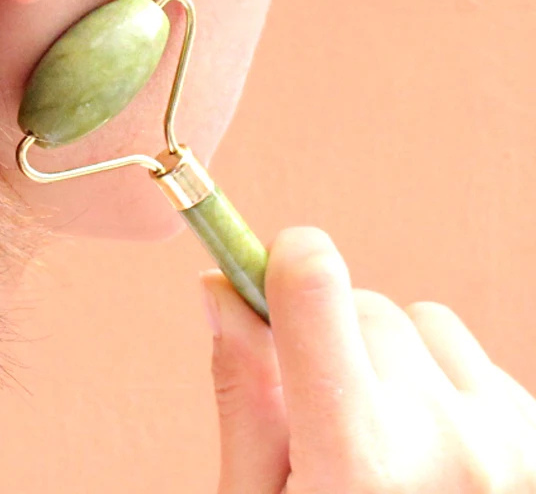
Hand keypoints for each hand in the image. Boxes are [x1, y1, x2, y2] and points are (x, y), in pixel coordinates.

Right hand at [199, 227, 535, 492]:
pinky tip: (431, 448)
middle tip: (321, 414)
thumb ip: (243, 394)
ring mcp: (512, 444)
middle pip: (363, 305)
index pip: (317, 291)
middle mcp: (449, 447)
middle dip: (327, 335)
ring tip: (383, 435)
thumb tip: (219, 288)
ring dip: (389, 357)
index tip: (268, 267)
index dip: (285, 259)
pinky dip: (437, 381)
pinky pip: (468, 355)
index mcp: (359, 467)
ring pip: (420, 322)